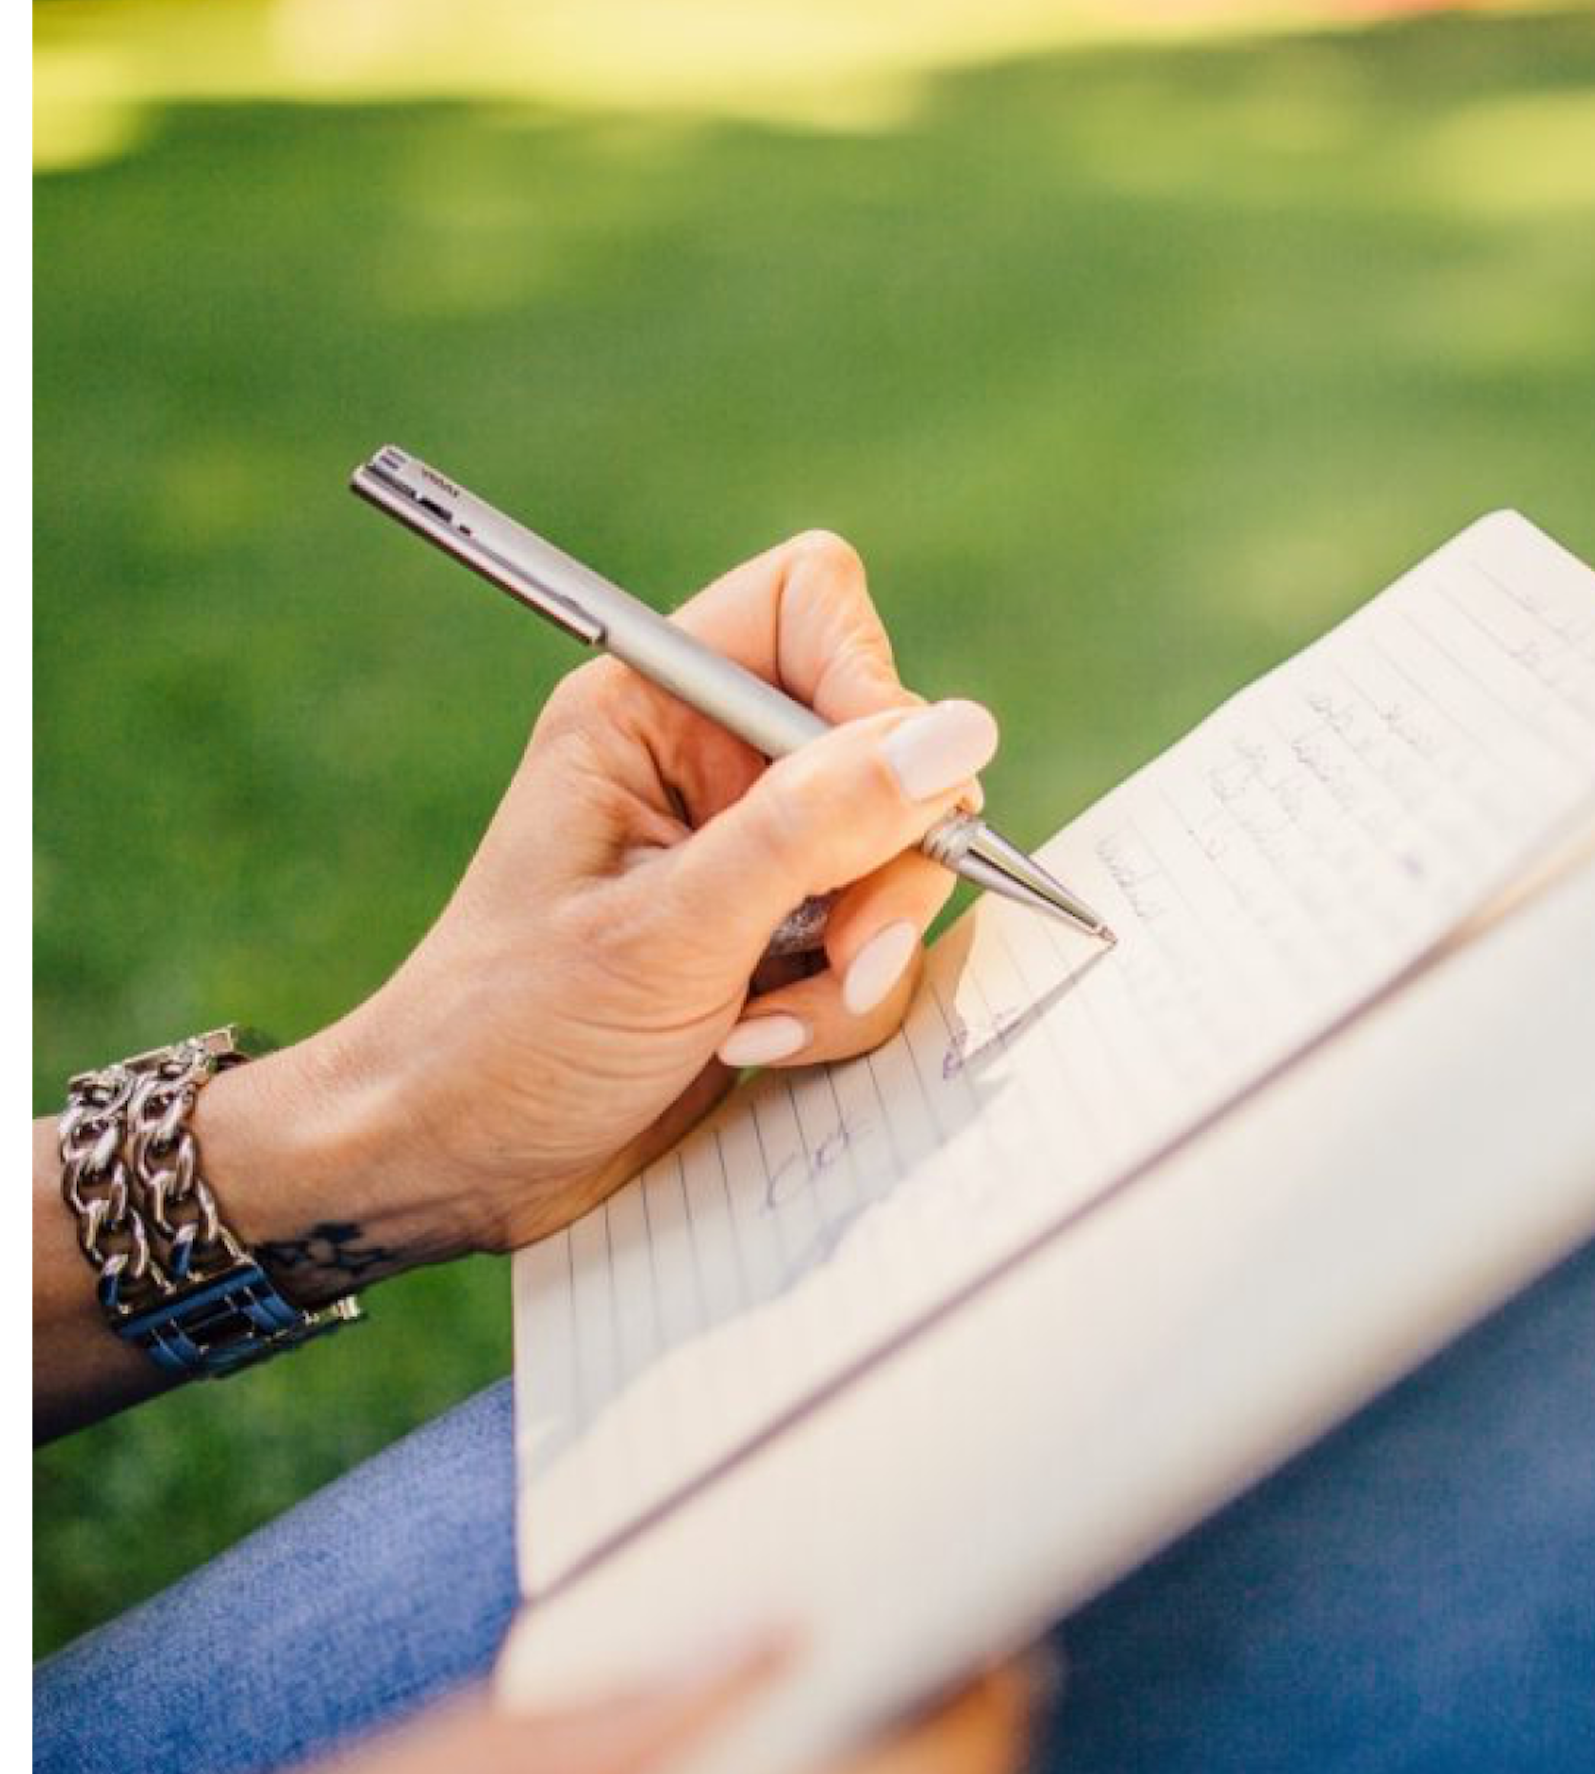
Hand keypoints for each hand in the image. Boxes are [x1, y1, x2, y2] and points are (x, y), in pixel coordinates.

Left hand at [265, 532, 1003, 1262]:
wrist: (455, 1168)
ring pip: (900, 862)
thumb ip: (818, 826)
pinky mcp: (781, 942)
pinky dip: (840, 1010)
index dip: (867, 682)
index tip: (879, 792)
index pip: (810, 605)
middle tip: (837, 950)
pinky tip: (754, 1047)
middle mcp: (709, 767)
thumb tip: (960, 734)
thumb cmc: (509, 1035)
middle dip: (881, 866)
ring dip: (859, 959)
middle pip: (887, 750)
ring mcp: (753, 858)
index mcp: (651, 711)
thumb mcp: (670, 929)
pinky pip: (880, 948)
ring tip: (763, 1024)